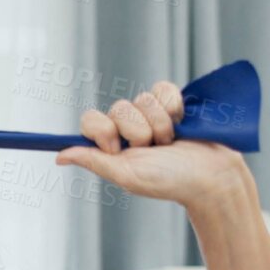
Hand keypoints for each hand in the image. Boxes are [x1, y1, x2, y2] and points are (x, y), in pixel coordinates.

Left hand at [54, 81, 250, 209]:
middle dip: (139, 131)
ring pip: (142, 98)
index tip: (116, 149)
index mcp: (111, 146)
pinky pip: (163, 88)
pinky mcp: (172, 104)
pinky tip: (181, 124)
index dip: (103, 130)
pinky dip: (174, 106)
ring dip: (160, 123)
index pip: (90, 120)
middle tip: (153, 150)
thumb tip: (59, 156)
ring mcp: (150, 115)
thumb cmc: (169, 181)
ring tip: (171, 143)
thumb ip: (94, 161)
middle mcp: (127, 128)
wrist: (211, 175)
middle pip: (118, 108)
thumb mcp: (127, 175)